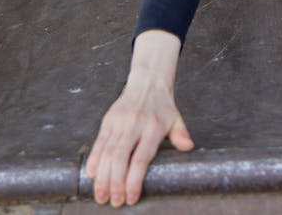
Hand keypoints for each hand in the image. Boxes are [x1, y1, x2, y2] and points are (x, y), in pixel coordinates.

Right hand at [85, 67, 193, 205]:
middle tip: (114, 202)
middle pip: (120, 158)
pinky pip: (99, 141)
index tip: (131, 198)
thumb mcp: (176, 119)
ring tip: (101, 196)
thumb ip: (181, 135)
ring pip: (107, 152)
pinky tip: (91, 174)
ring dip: (102, 176)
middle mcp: (134, 124)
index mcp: (153, 127)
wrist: (148, 81)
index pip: (141, 158)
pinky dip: (94, 158)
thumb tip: (189, 147)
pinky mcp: (108, 120)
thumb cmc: (163, 106)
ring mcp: (119, 122)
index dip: (134, 179)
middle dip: (115, 183)